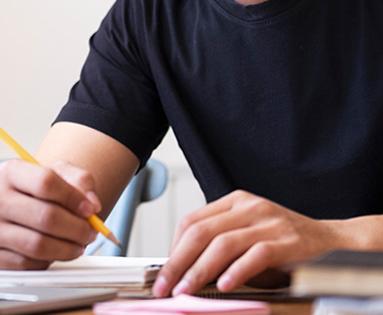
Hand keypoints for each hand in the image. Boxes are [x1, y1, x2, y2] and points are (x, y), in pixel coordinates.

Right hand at [0, 159, 100, 268]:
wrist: (17, 208)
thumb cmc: (40, 192)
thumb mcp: (60, 175)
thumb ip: (81, 182)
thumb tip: (92, 205)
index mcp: (8, 171)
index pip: (46, 182)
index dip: (74, 198)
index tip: (91, 209)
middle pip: (45, 216)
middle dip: (76, 228)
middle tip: (90, 233)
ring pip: (37, 245)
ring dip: (67, 249)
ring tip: (78, 244)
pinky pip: (26, 265)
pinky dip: (47, 262)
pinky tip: (53, 252)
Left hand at [152, 190, 346, 296]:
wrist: (330, 241)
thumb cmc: (282, 242)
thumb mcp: (247, 236)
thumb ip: (220, 247)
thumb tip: (184, 272)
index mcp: (234, 202)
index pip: (192, 221)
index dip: (173, 248)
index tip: (163, 272)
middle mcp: (248, 207)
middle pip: (201, 232)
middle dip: (178, 262)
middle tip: (165, 286)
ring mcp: (268, 222)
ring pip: (223, 243)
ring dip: (199, 270)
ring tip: (186, 290)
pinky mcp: (287, 241)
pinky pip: (256, 255)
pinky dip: (236, 272)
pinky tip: (223, 286)